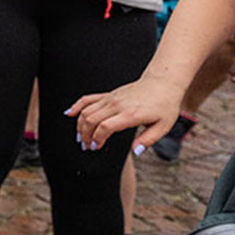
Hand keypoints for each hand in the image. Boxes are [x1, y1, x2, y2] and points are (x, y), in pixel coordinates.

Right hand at [67, 76, 186, 151]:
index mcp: (130, 114)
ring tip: (81, 137)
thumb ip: (148, 140)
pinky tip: (69, 114)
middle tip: (86, 146)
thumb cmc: (164, 105)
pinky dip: (76, 106)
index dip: (97, 139)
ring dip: (80, 125)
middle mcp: (117, 105)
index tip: (97, 147)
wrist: (162, 83)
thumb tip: (136, 151)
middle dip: (85, 135)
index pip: (105, 127)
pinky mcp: (108, 95)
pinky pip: (88, 99)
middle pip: (92, 120)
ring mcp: (111, 98)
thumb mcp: (163, 126)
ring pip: (87, 111)